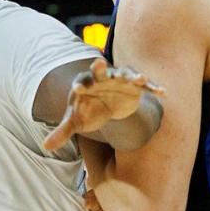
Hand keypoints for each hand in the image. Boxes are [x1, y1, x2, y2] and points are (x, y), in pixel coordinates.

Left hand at [44, 58, 163, 150]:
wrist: (106, 105)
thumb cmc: (88, 110)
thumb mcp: (75, 121)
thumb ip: (62, 132)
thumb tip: (46, 147)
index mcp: (86, 84)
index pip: (82, 82)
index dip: (80, 85)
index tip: (78, 88)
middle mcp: (103, 78)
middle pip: (101, 72)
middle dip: (101, 69)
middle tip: (99, 64)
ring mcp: (120, 80)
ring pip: (126, 75)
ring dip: (133, 76)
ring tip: (140, 79)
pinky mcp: (135, 87)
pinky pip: (145, 86)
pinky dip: (154, 88)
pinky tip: (163, 93)